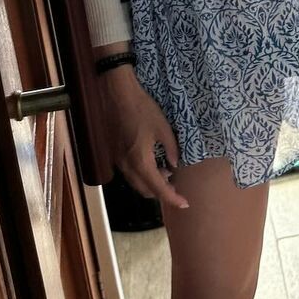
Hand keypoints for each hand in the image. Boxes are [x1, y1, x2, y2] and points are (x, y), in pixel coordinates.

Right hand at [100, 67, 188, 210]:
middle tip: (176, 186)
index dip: (172, 198)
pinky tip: (151, 163)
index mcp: (140, 161)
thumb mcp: (163, 127)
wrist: (117, 94)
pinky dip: (141, 175)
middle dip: (161, 192)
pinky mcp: (114, 154)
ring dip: (151, 183)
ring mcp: (117, 161)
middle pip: (144, 190)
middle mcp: (126, 166)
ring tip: (166, 173)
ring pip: (135, 183)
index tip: (185, 204)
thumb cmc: (142, 108)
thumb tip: (175, 165)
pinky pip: (129, 173)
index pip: (158, 188)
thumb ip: (171, 149)